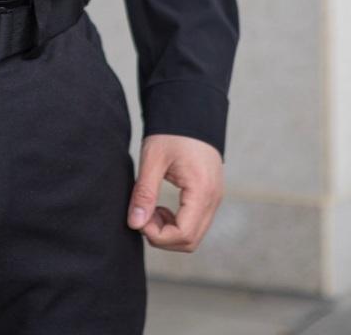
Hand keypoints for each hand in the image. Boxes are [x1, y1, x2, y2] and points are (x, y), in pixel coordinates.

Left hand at [126, 134, 223, 251]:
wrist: (189, 110)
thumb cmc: (171, 132)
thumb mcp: (152, 159)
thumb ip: (144, 193)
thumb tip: (135, 223)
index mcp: (202, 190)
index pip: (184, 235)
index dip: (158, 235)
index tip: (139, 218)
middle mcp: (214, 199)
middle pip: (191, 240)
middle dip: (163, 236)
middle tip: (142, 215)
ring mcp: (215, 198)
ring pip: (194, 234)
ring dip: (169, 231)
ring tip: (150, 209)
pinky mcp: (210, 195)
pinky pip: (196, 222)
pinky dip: (177, 223)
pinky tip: (161, 207)